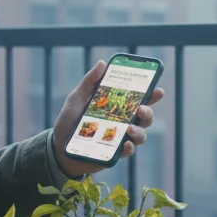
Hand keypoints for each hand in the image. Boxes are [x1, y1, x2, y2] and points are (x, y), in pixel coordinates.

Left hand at [52, 60, 165, 176]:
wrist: (58, 146)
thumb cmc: (69, 120)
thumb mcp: (77, 98)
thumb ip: (89, 82)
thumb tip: (102, 63)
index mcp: (117, 106)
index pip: (138, 99)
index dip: (151, 94)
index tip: (158, 90)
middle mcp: (123, 122)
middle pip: (145, 117)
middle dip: (149, 112)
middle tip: (142, 109)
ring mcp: (120, 138)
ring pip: (141, 135)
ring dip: (140, 131)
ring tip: (129, 129)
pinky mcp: (114, 153)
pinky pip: (128, 151)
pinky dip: (129, 148)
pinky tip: (125, 144)